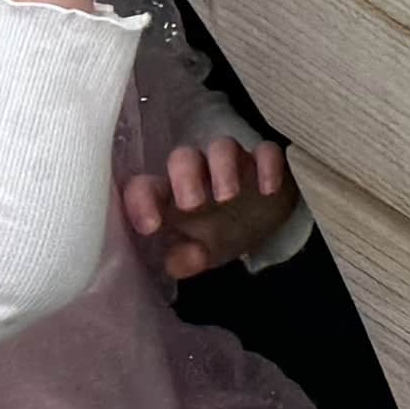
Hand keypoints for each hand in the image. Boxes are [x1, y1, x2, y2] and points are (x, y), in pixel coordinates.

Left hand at [124, 134, 292, 281]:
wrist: (263, 222)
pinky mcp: (265, 161)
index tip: (150, 227)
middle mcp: (200, 172)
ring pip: (223, 147)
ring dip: (223, 167)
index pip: (146, 187)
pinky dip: (267, 165)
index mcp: (172, 194)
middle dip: (185, 176)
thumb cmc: (219, 233)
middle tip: (192, 204)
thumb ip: (186, 260)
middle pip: (184, 157)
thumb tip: (180, 261)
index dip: (141, 202)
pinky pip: (266, 151)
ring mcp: (233, 163)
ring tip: (228, 196)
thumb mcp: (201, 254)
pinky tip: (268, 190)